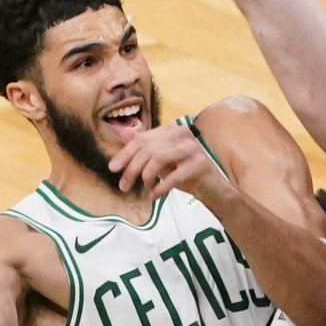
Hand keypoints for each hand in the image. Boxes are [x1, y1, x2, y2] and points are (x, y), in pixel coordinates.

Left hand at [107, 124, 233, 201]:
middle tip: (124, 186)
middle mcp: (182, 134)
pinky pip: (173, 175)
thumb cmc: (184, 174)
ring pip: (158, 159)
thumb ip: (144, 146)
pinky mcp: (200, 163)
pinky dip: (161, 187)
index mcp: (171, 129)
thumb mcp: (161, 161)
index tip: (113, 168)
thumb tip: (123, 133)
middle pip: (147, 149)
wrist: (212, 189)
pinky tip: (155, 195)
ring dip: (146, 177)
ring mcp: (192, 147)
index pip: (142, 138)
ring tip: (144, 189)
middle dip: (132, 169)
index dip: (125, 153)